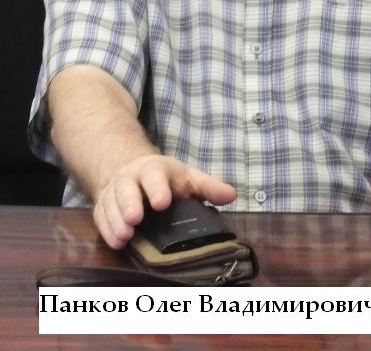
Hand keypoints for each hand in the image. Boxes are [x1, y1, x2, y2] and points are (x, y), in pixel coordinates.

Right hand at [93, 154, 235, 248]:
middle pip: (126, 187)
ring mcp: (114, 192)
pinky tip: (115, 241)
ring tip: (124, 236)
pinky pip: (100, 216)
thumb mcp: (188, 177)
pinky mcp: (103, 206)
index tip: (162, 203)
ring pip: (110, 202)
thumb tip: (231, 195)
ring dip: (115, 220)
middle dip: (129, 202)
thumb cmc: (165, 178)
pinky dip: (106, 229)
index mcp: (154, 170)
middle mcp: (131, 178)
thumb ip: (208, 187)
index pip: (154, 175)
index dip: (157, 188)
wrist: (131, 169)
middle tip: (135, 219)